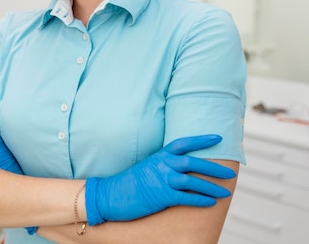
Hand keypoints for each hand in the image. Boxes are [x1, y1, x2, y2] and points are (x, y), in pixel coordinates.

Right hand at [85, 134, 235, 224]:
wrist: (111, 194)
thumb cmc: (129, 182)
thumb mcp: (147, 167)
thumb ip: (163, 164)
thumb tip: (180, 167)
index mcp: (159, 156)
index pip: (182, 143)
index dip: (200, 140)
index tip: (217, 138)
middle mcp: (162, 165)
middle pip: (192, 162)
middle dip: (214, 168)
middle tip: (230, 173)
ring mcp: (162, 180)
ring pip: (193, 181)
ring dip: (212, 187)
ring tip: (226, 192)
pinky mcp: (161, 196)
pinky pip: (186, 198)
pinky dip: (200, 200)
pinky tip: (211, 203)